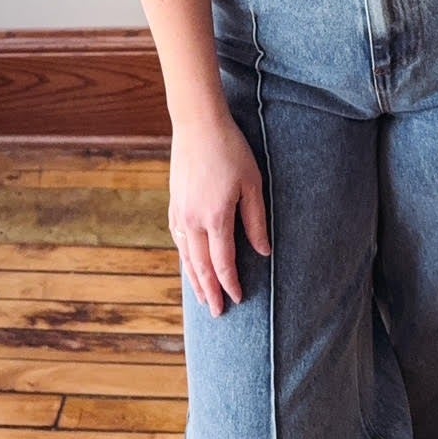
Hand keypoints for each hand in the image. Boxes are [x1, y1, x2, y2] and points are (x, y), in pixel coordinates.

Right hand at [169, 113, 271, 316]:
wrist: (198, 125)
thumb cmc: (231, 150)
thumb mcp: (252, 184)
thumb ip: (256, 221)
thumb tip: (263, 252)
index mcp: (215, 217)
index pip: (223, 262)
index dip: (231, 283)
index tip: (239, 299)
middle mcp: (193, 220)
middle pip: (200, 267)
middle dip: (210, 292)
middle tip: (217, 313)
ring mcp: (179, 213)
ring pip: (185, 257)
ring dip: (194, 280)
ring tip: (202, 299)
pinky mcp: (174, 204)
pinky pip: (178, 241)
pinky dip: (184, 259)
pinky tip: (189, 266)